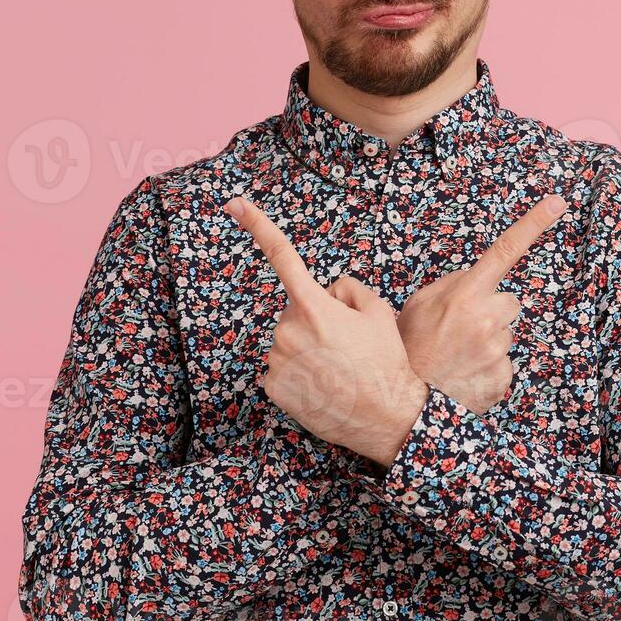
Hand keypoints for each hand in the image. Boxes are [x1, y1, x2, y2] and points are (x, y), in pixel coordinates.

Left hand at [226, 195, 428, 467]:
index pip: (283, 257)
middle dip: (315, 319)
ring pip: (288, 341)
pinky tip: (322, 385)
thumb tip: (326, 291)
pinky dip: (298, 374)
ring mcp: (276, 360)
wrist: (386, 417)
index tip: (235, 204)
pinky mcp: (271, 386)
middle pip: (296, 311)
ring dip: (307, 349)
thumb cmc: (385, 361)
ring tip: (337, 369)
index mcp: (314, 306)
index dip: (258, 226)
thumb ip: (346, 288)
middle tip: (345, 345)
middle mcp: (288, 330)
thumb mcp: (378, 311)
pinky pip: (281, 367)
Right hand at [397, 194, 566, 414]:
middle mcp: (488, 319)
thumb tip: (477, 280)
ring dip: (488, 341)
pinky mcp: (504, 377)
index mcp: (466, 294)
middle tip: (460, 330)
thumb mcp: (419, 303)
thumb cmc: (411, 347)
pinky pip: (504, 363)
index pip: (505, 251)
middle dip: (491, 311)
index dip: (533, 224)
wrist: (406, 404)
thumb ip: (452, 284)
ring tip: (458, 354)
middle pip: (509, 302)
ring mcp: (499, 350)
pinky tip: (466, 373)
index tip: (557, 202)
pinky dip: (488, 367)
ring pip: (505, 334)